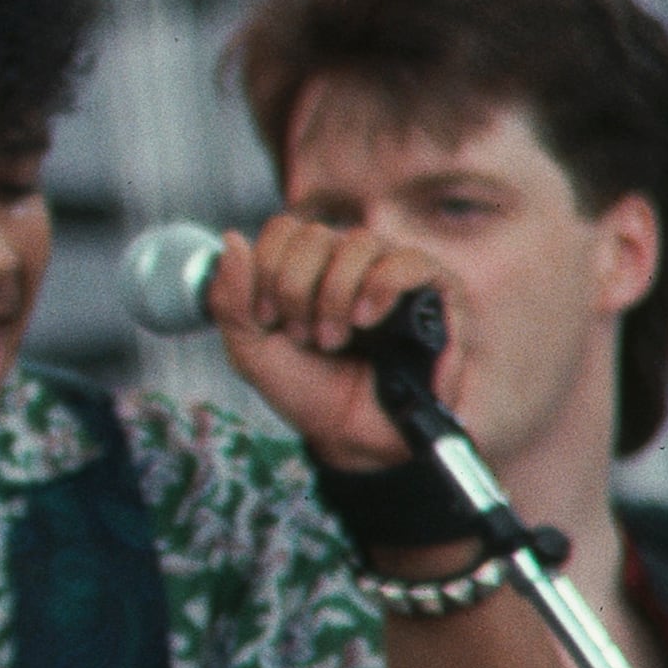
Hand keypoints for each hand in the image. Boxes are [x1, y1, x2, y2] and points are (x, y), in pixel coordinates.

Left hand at [201, 211, 473, 478]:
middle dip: (296, 289)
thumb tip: (231, 239)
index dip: (267, 269)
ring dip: (335, 294)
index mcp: (310, 266)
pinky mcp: (437, 293)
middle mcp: (352, 262)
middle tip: (303, 337)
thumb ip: (230, 299)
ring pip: (359, 242)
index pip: (284, 229)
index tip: (268, 319)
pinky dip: (380, 286)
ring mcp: (395, 273)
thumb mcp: (250, 350)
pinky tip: (366, 321)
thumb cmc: (309, 392)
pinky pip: (410, 261)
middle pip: (315, 234)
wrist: (353, 438)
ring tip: (333, 339)